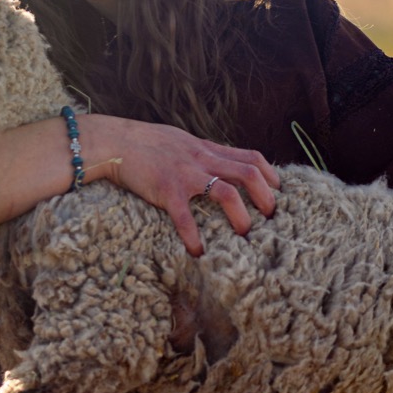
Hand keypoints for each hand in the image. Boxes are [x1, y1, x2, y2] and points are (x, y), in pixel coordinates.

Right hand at [84, 114, 278, 256]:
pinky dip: (194, 236)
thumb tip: (218, 164)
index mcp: (207, 149)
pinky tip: (198, 251)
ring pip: (227, 193)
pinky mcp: (167, 190)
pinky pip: (185, 216)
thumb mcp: (182, 141)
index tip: (278, 192)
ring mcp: (186, 174)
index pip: (251, 157)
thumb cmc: (145, 143)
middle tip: (270, 217)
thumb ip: (201, 153)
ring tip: (245, 234)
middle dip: (266, 197)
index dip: (271, 175)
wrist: (115, 142)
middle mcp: (202, 160)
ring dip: (241, 216)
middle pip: (249, 173)